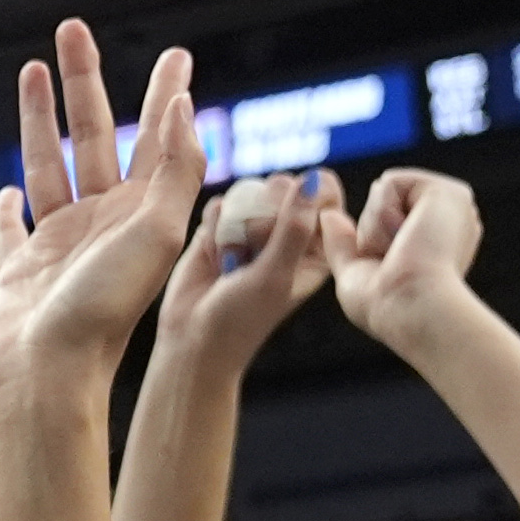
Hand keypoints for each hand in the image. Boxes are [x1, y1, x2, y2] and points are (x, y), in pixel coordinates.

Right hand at [0, 23, 206, 409]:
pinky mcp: (20, 270)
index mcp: (141, 214)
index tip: (176, 55)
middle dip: (86, 81)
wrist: (45, 374)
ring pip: (48, 165)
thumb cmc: (102, 312)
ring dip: (40, 119)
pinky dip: (6, 209)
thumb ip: (175, 169)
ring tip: (32, 71)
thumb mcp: (157, 232)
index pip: (158, 138)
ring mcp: (60, 245)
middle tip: (74, 31)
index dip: (167, 95)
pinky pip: (11, 229)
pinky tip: (4, 190)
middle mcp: (102, 224)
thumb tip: (184, 108)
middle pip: (94, 135)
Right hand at [155, 166, 337, 379]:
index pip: (326, 197)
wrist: (192, 341)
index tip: (289, 208)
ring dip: (237, 222)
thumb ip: (293, 227)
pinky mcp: (221, 230)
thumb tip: (311, 179)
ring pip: (250, 192)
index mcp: (316, 249)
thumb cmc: (241, 320)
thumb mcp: (275, 275)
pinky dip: (214, 227)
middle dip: (265, 209)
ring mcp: (253, 231)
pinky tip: (214, 257)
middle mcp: (287, 236)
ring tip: (232, 259)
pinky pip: (220, 205)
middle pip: (285, 188)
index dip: (308, 194)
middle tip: (255, 241)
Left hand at [318, 167, 488, 360]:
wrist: (412, 311)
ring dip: (376, 226)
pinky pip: (390, 183)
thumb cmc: (387, 307)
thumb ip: (342, 244)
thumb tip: (328, 215)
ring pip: (384, 191)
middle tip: (393, 261)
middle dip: (372, 232)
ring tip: (401, 250)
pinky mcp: (450, 192)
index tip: (390, 271)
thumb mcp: (356, 274)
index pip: (386, 218)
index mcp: (433, 239)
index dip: (372, 243)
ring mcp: (452, 205)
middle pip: (383, 202)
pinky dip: (383, 214)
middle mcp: (447, 220)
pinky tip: (405, 237)